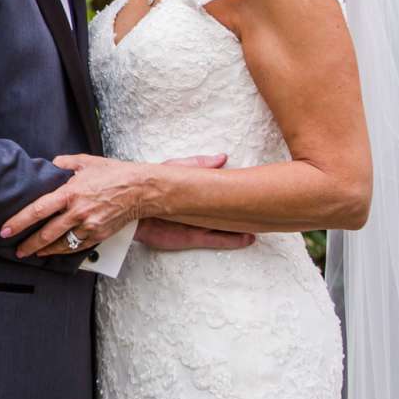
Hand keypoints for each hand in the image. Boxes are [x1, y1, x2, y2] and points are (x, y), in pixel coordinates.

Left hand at [1, 152, 148, 258]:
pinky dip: (64, 250)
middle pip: (46, 233)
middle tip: (16, 249)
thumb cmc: (115, 174)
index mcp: (71, 193)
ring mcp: (89, 226)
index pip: (38, 210)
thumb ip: (65, 163)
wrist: (141, 189)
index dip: (20, 221)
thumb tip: (52, 165)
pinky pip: (77, 247)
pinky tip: (55, 251)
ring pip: (61, 244)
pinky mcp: (99, 235)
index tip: (6, 230)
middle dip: (28, 244)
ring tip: (32, 252)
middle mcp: (78, 212)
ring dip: (44, 250)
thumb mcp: (87, 162)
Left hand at [139, 154, 253, 251]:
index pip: (220, 195)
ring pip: (224, 228)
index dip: (236, 195)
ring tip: (261, 225)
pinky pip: (215, 239)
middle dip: (242, 214)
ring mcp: (196, 225)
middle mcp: (198, 211)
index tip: (253, 191)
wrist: (136, 203)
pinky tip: (247, 238)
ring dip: (241, 228)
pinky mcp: (191, 238)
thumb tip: (222, 158)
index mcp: (196, 195)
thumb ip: (199, 165)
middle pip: (224, 213)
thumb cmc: (153, 185)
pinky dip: (232, 240)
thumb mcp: (179, 169)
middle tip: (263, 211)